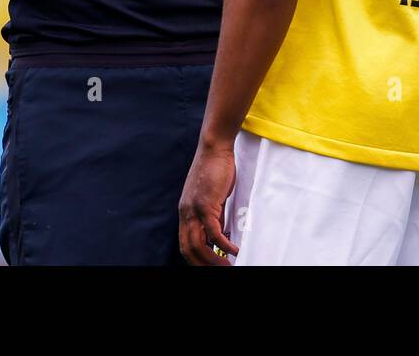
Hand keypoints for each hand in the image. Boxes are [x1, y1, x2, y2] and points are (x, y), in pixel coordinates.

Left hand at [178, 140, 238, 265]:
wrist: (214, 148)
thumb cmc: (215, 169)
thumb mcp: (212, 197)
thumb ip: (214, 215)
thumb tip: (221, 232)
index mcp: (185, 212)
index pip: (184, 243)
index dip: (195, 259)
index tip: (208, 264)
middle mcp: (186, 213)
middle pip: (188, 249)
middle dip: (203, 264)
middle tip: (220, 269)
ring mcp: (194, 209)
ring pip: (199, 245)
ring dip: (213, 260)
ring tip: (228, 265)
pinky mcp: (206, 205)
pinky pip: (214, 232)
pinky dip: (224, 245)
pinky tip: (234, 250)